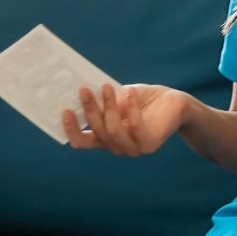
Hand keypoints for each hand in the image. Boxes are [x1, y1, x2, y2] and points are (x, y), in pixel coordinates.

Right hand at [62, 83, 189, 155]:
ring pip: (113, 130)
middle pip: (97, 132)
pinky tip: (130, 92)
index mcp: (105, 138)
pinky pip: (135, 126)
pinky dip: (131, 108)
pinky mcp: (150, 143)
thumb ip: (100, 99)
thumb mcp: (116, 97)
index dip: (71, 129)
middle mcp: (117, 147)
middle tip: (84, 89)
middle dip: (89, 110)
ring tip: (106, 87)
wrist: (171, 101)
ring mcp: (133, 148)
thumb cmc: (140, 99)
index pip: (82, 142)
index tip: (65, 110)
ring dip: (108, 107)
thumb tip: (78, 89)